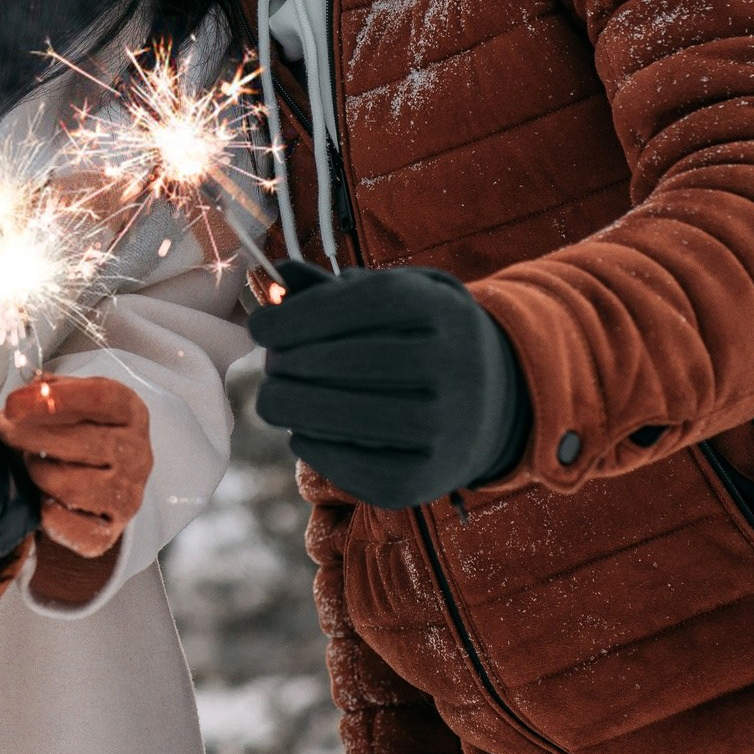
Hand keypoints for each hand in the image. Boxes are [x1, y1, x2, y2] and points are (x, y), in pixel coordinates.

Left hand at [0, 376, 152, 558]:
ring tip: (29, 461)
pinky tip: (39, 495)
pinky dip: (44, 510)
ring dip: (37, 471)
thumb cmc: (83, 432)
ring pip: (68, 484)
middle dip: (29, 434)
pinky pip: (64, 523)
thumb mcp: (74, 401)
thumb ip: (51, 391)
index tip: (14, 402)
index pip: (100, 398)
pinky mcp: (110, 532)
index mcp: (131, 412)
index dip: (54, 399)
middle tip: (2, 428)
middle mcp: (137, 454)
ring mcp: (127, 496)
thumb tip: (25, 393)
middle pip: (81, 441)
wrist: (105, 482)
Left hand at [250, 260, 529, 508]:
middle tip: (270, 368)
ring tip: (275, 400)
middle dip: (291, 365)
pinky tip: (304, 433)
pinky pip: (358, 468)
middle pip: (349, 364)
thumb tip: (276, 274)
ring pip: (351, 419)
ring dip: (295, 409)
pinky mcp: (432, 479)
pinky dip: (317, 450)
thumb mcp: (393, 299)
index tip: (259, 327)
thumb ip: (331, 288)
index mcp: (444, 309)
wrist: (493, 402)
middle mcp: (457, 365)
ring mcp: (450, 427)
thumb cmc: (419, 338)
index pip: (358, 305)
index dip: (297, 317)